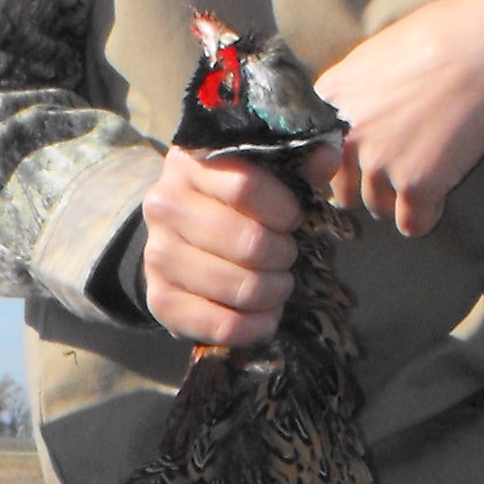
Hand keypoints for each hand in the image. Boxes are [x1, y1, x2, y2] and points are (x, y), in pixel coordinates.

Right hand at [140, 143, 336, 346]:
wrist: (180, 239)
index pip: (245, 186)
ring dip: (272, 292)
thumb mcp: (262, 173)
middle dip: (283, 256)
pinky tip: (265, 316)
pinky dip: (254, 326)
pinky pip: (221, 324)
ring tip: (278, 285)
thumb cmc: (232, 202)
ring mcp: (157, 255)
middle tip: (287, 256)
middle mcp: (164, 205)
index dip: (283, 209)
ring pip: (238, 286)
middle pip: (247, 242)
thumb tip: (327, 156)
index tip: (294, 219)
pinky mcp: (159, 299)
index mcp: (190, 163)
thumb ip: (297, 163)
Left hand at [318, 0, 483, 237]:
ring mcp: (379, 161)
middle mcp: (347, 133)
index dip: (338, 160)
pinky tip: (444, 188)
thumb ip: (353, 91)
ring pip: (377, 208)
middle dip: (369, 183)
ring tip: (432, 165)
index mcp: (332, 96)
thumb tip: (344, 119)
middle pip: (342, 188)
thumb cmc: (447, 37)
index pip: (313, 152)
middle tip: (404, 163)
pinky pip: (412, 224)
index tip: (359, 160)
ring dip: (401, 198)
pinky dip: (429, 214)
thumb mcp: (379, 52)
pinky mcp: (416, 185)